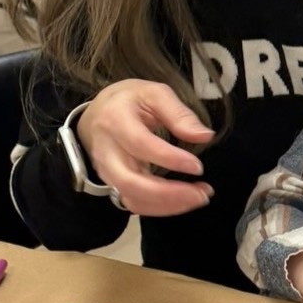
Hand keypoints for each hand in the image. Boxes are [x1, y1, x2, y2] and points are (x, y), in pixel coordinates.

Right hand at [75, 81, 212, 215]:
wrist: (97, 115)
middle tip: (202, 194)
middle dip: (168, 194)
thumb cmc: (129, 101)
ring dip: (168, 205)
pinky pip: (134, 204)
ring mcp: (107, 172)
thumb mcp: (154, 93)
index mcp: (115, 120)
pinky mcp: (113, 185)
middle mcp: (106, 151)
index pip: (140, 144)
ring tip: (199, 197)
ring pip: (133, 198)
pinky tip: (184, 201)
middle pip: (130, 182)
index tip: (198, 167)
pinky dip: (161, 208)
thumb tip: (205, 136)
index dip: (170, 158)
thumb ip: (179, 113)